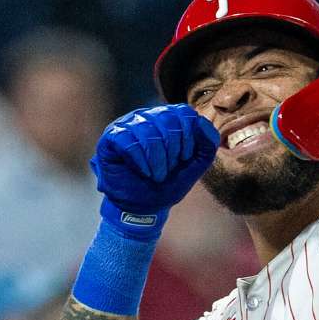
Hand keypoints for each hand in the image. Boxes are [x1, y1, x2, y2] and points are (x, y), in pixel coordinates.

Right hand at [91, 105, 218, 225]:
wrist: (143, 207)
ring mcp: (128, 124)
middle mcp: (148, 116)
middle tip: (168, 170)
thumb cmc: (167, 184)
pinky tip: (143, 172)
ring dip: (156, 158)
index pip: (183, 112)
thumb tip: (201, 121)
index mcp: (169, 119)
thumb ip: (207, 145)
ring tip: (156, 176)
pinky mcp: (111, 137)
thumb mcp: (195, 167)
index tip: (185, 158)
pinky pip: (126, 139)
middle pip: (165, 118)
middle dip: (172, 149)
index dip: (188, 136)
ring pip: (146, 129)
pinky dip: (139, 159)